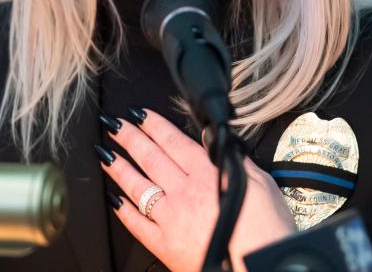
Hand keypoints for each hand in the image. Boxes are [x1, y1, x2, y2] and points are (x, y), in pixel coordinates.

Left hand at [99, 109, 295, 271]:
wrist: (261, 269)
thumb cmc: (266, 233)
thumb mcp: (262, 185)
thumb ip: (234, 158)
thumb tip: (216, 139)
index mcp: (207, 175)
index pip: (173, 141)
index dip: (153, 125)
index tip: (139, 114)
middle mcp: (184, 194)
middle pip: (150, 158)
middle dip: (129, 138)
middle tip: (114, 125)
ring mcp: (170, 220)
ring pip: (137, 187)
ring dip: (118, 168)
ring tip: (105, 155)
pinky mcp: (164, 246)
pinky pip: (136, 224)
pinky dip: (123, 211)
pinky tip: (114, 201)